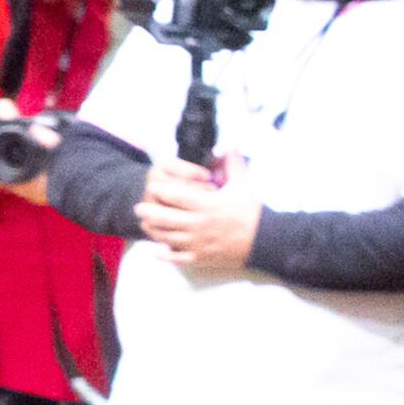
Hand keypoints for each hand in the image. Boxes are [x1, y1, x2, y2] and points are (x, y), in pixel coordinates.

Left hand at [137, 161, 260, 273]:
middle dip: (149, 211)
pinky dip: (165, 254)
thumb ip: (233, 164)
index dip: (161, 190)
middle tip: (139, 207)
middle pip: (165, 218)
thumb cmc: (252, 213)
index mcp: (207, 205)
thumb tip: (229, 146)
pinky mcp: (200, 258)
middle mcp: (198, 225)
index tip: (153, 186)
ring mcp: (198, 243)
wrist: (264, 241)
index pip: (176, 196)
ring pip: (167, 237)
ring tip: (145, 223)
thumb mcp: (243, 185)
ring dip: (153, 230)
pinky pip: (177, 258)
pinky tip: (157, 250)